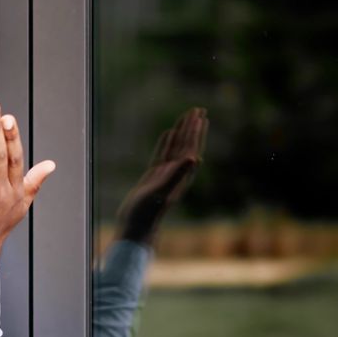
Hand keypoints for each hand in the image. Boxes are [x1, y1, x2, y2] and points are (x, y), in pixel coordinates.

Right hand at [116, 107, 206, 244]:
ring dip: (182, 131)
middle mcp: (177, 173)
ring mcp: (166, 174)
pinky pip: (163, 154)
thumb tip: (193, 158)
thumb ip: (177, 174)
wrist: (137, 227)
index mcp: (181, 175)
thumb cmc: (148, 212)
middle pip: (187, 144)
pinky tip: (168, 133)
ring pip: (176, 147)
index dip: (195, 131)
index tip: (200, 115)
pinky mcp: (154, 176)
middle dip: (192, 127)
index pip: (190, 147)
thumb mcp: (162, 191)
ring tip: (187, 117)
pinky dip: (166, 142)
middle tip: (199, 109)